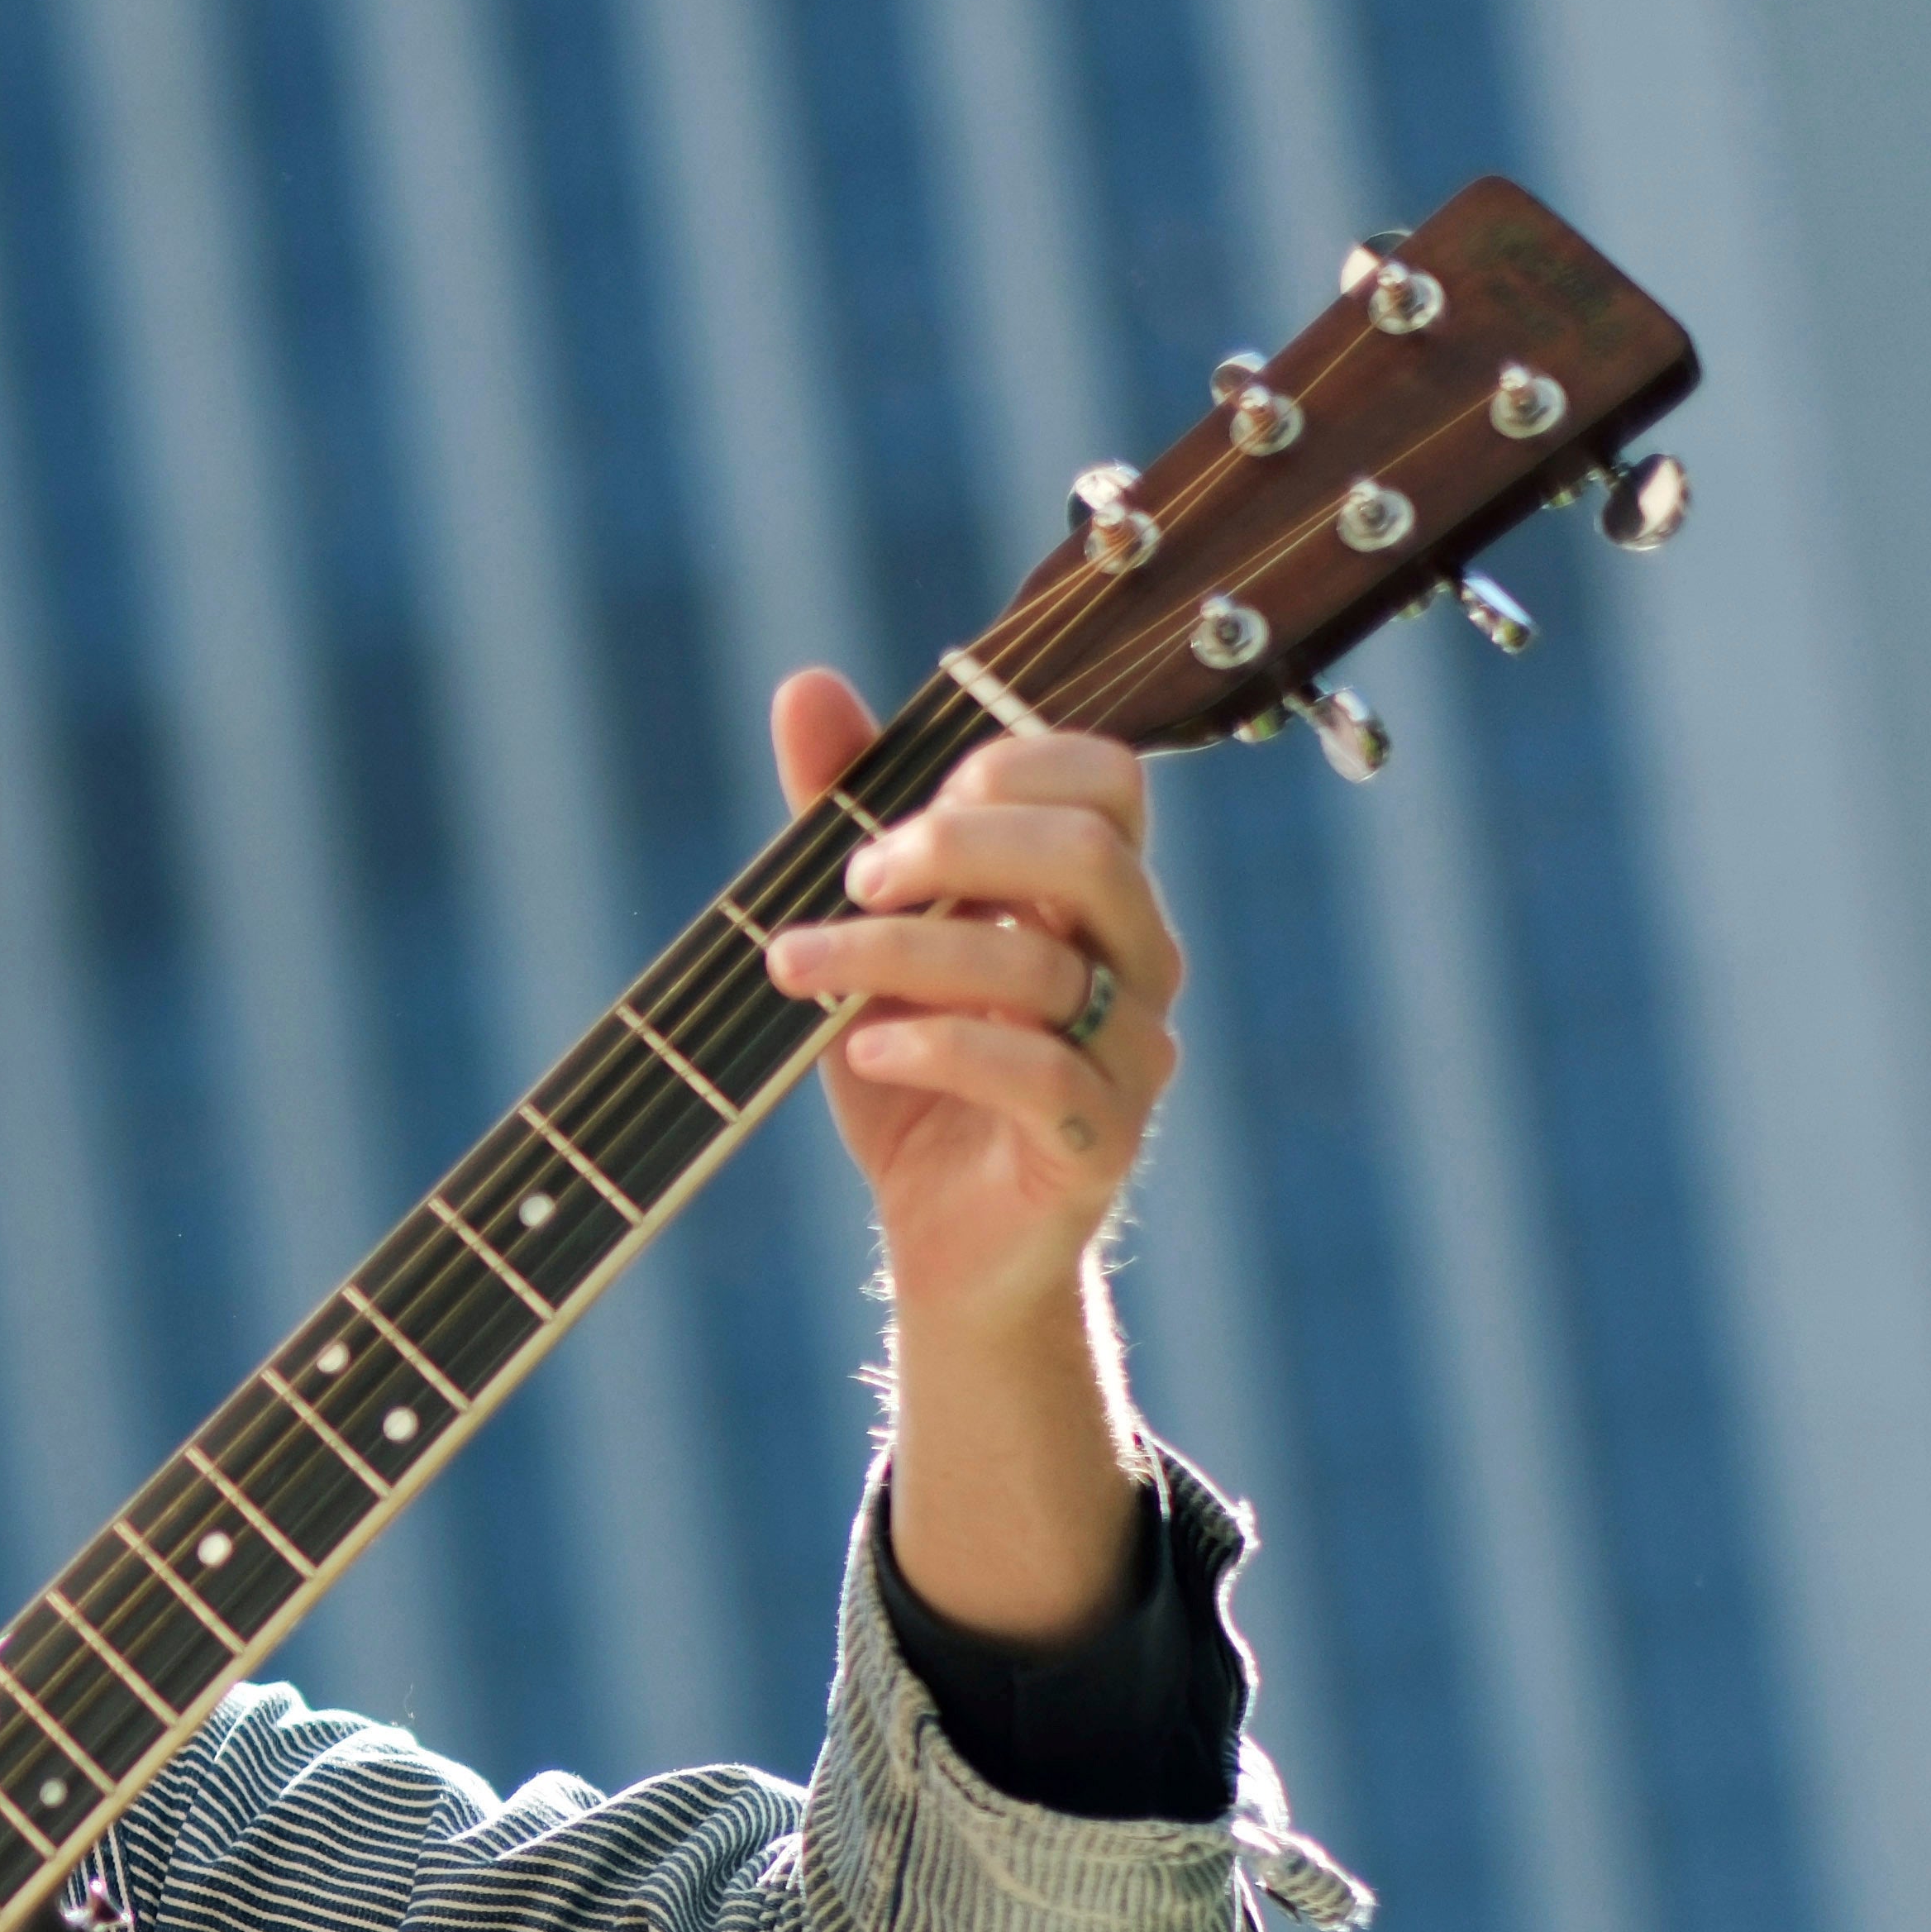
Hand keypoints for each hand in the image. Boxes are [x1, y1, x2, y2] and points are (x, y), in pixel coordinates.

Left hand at [756, 667, 1175, 1644]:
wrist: (941, 1247)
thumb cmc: (912, 1074)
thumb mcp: (862, 937)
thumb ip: (845, 813)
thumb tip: (805, 684)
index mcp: (1096, 896)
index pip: (1107, 778)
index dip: (1004, 768)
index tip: (891, 815)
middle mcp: (1137, 963)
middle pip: (1090, 854)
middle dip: (956, 847)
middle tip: (849, 878)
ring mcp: (1130, 1057)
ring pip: (1040, 968)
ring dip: (896, 956)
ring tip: (792, 968)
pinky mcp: (1097, 1144)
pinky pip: (1037, 1074)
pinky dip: (939, 1047)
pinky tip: (863, 1047)